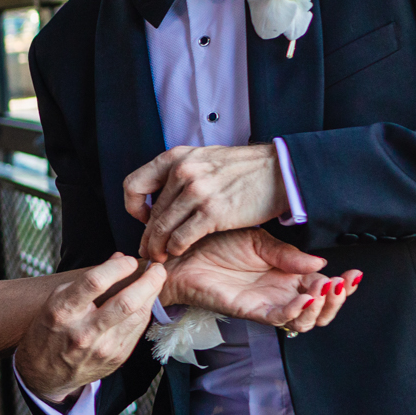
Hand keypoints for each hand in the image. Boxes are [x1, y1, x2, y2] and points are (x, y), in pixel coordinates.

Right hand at [14, 252, 166, 404]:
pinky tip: (144, 302)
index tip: (127, 260)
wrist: (44, 374)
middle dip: (149, 281)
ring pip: (138, 315)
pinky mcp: (115, 358)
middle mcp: (83, 331)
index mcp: (62, 312)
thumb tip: (117, 258)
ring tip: (155, 281)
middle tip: (157, 269)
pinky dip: (144, 312)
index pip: (95, 282)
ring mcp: (102, 348)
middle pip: (126, 302)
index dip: (117, 267)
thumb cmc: (48, 332)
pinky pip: (137, 329)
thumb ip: (87, 282)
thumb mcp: (56, 303)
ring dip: (152, 295)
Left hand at [125, 144, 288, 260]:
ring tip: (158, 257)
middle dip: (147, 235)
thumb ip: (181, 173)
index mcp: (176, 158)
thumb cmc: (245, 168)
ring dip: (157, 247)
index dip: (133, 206)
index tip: (144, 217)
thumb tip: (162, 196)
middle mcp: (182, 172)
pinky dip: (175, 248)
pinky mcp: (212, 212)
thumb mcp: (204, 158)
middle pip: (151, 213)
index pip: (134, 185)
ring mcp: (196, 192)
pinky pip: (181, 237)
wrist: (282, 171)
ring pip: (161, 228)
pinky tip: (177, 252)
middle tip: (148, 249)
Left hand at [163, 228, 360, 331]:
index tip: (354, 274)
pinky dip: (296, 311)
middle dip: (338, 300)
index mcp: (290, 275)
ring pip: (305, 320)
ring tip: (325, 289)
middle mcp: (283, 293)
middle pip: (321, 310)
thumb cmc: (217, 245)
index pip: (325, 287)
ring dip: (321, 307)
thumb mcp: (260, 242)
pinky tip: (306, 297)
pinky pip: (279, 318)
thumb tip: (321, 262)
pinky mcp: (250, 311)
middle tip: (342, 284)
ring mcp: (268, 304)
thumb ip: (289, 254)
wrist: (184, 254)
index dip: (344, 285)